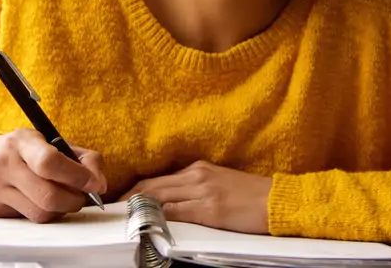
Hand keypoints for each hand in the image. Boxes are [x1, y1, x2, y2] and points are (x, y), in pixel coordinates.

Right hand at [0, 128, 107, 222]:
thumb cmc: (25, 151)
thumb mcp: (52, 142)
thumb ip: (82, 158)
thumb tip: (99, 184)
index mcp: (22, 141)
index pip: (50, 162)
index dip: (78, 177)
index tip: (95, 184)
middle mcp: (4, 164)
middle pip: (48, 195)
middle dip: (75, 200)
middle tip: (83, 196)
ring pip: (40, 213)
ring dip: (62, 210)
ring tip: (66, 199)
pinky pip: (28, 220)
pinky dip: (45, 214)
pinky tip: (43, 202)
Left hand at [120, 161, 271, 233]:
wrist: (278, 201)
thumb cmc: (253, 196)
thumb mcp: (220, 183)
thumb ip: (196, 188)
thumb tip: (172, 202)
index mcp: (199, 168)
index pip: (157, 179)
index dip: (134, 190)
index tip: (120, 201)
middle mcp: (198, 175)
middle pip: (151, 186)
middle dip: (128, 199)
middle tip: (111, 210)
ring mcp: (203, 191)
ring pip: (158, 197)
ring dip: (136, 207)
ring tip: (122, 217)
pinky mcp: (210, 209)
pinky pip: (175, 212)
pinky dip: (156, 217)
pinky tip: (146, 222)